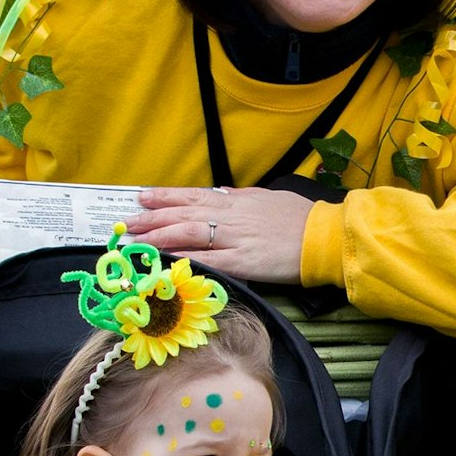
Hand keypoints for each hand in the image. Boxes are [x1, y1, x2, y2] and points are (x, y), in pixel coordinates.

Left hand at [126, 186, 315, 284]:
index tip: (143, 197)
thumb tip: (218, 192)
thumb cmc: (301, 218)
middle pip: (185, 214)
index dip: (166, 197)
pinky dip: (185, 259)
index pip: (194, 196)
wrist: (326, 237)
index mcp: (238, 201)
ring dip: (161, 236)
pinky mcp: (244, 262)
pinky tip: (166, 261)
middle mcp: (232, 217)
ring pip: (191, 234)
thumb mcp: (268, 198)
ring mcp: (236, 239)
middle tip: (130, 222)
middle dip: (154, 218)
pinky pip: (209, 260)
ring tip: (138, 239)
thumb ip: (241, 197)